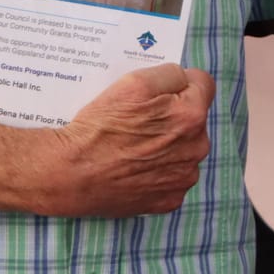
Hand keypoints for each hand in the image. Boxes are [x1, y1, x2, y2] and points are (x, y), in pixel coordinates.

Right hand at [46, 65, 215, 216]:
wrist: (70, 173)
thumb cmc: (100, 126)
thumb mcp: (134, 82)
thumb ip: (170, 73)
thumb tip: (185, 77)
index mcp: (192, 116)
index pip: (202, 84)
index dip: (180, 82)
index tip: (160, 91)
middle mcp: (196, 149)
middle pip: (194, 118)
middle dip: (174, 114)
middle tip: (141, 119)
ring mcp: (184, 178)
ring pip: (184, 148)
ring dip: (169, 143)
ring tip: (135, 144)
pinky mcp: (169, 200)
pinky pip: (172, 176)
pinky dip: (159, 170)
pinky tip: (136, 166)